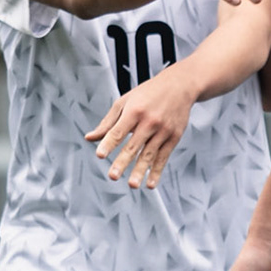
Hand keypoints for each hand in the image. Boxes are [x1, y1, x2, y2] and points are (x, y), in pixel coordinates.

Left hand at [86, 67, 196, 188]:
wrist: (180, 85)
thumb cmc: (148, 93)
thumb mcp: (125, 102)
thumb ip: (108, 122)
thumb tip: (89, 138)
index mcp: (135, 110)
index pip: (119, 130)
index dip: (109, 143)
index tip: (100, 154)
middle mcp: (150, 121)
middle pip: (134, 145)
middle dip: (123, 161)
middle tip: (113, 176)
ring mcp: (163, 130)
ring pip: (149, 154)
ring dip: (140, 171)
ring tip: (132, 185)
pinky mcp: (174, 137)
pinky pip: (164, 157)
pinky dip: (157, 171)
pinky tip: (150, 183)